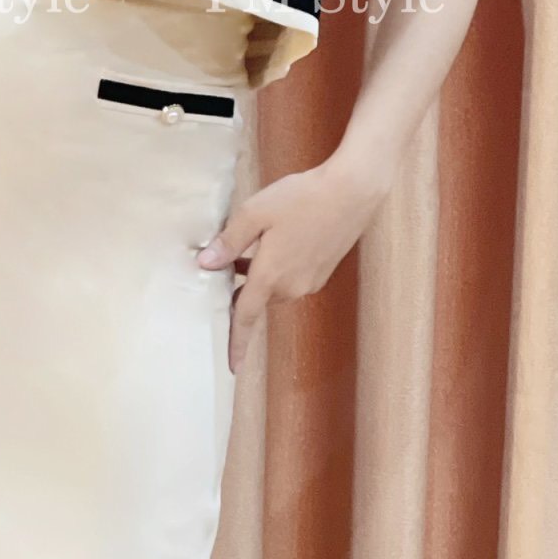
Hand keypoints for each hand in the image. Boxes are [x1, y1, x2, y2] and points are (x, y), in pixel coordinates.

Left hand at [196, 151, 394, 374]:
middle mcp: (291, 286)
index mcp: (271, 276)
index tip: (232, 367)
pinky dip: (277, 270)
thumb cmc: (302, 198)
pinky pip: (291, 279)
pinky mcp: (322, 271)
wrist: (352, 191)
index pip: (246, 317)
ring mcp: (310, 281)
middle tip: (222, 266)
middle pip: (257, 299)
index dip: (236, 342)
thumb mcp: (255, 213)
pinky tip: (275, 242)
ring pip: (274, 288)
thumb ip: (229, 242)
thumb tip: (205, 264)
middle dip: (241, 290)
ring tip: (246, 250)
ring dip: (259, 277)